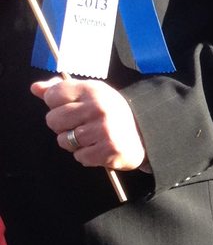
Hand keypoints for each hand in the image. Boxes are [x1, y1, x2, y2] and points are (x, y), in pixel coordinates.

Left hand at [31, 77, 148, 170]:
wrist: (146, 133)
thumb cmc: (111, 113)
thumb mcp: (92, 95)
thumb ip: (62, 90)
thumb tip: (35, 88)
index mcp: (93, 90)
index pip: (53, 95)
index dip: (56, 104)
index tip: (72, 107)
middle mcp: (98, 107)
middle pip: (53, 119)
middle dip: (62, 126)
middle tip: (82, 124)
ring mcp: (103, 129)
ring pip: (64, 140)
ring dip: (74, 143)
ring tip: (92, 137)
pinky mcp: (107, 150)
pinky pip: (78, 156)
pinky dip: (86, 155)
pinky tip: (99, 147)